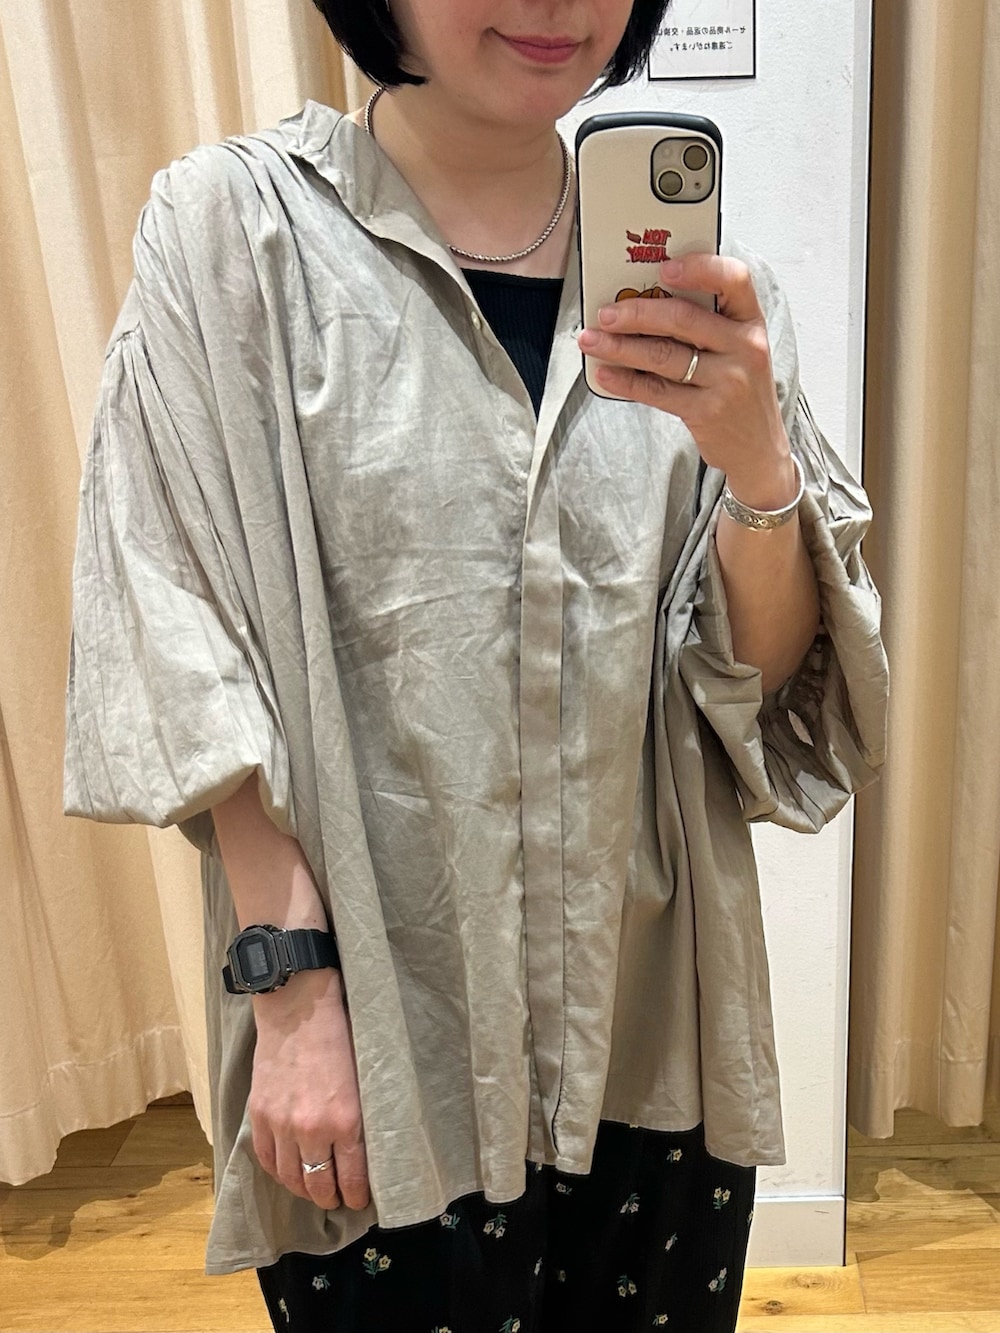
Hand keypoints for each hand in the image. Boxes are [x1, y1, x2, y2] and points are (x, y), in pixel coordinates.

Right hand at [249, 967, 369, 1210]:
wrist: (298, 1009)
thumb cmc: (339, 1036)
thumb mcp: (361, 1079)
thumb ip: (358, 1118)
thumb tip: (361, 1150)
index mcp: (345, 1120)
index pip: (351, 1177)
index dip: (356, 1195)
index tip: (359, 1201)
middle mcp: (311, 1130)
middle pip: (319, 1183)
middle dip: (330, 1197)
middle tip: (336, 1200)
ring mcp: (281, 1125)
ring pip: (290, 1177)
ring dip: (303, 1189)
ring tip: (313, 1190)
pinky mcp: (259, 1115)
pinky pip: (266, 1159)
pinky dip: (277, 1172)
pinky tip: (287, 1172)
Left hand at [577, 253, 796, 510]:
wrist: (758, 447)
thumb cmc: (739, 388)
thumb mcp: (739, 349)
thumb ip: (707, 323)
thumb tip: (644, 300)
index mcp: (752, 321)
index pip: (734, 279)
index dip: (698, 267)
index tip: (663, 268)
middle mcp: (745, 347)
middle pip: (682, 319)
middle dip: (636, 313)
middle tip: (605, 313)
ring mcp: (728, 381)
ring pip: (663, 355)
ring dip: (620, 347)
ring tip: (591, 340)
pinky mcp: (707, 412)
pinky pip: (657, 391)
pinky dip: (626, 381)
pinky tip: (605, 374)